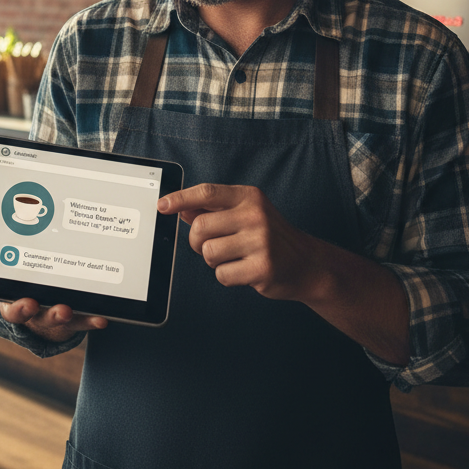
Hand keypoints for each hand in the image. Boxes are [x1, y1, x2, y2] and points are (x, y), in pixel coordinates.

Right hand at [0, 217, 107, 341]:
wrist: (32, 292)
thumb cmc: (11, 267)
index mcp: (12, 295)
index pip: (12, 306)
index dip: (18, 307)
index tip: (28, 302)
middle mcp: (34, 308)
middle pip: (39, 316)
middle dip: (46, 313)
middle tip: (58, 307)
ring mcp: (53, 312)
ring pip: (60, 318)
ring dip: (68, 315)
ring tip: (73, 307)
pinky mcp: (74, 314)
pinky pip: (85, 319)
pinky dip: (92, 319)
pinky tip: (102, 317)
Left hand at [158, 183, 322, 302]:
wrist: (307, 263)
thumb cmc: (270, 237)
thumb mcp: (245, 215)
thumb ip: (213, 211)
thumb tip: (180, 208)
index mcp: (249, 197)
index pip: (207, 193)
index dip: (181, 198)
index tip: (162, 205)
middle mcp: (256, 215)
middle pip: (200, 228)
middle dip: (198, 242)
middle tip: (212, 246)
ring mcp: (261, 242)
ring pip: (209, 253)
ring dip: (214, 261)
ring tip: (234, 257)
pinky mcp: (263, 268)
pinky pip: (222, 275)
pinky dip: (227, 276)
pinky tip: (245, 270)